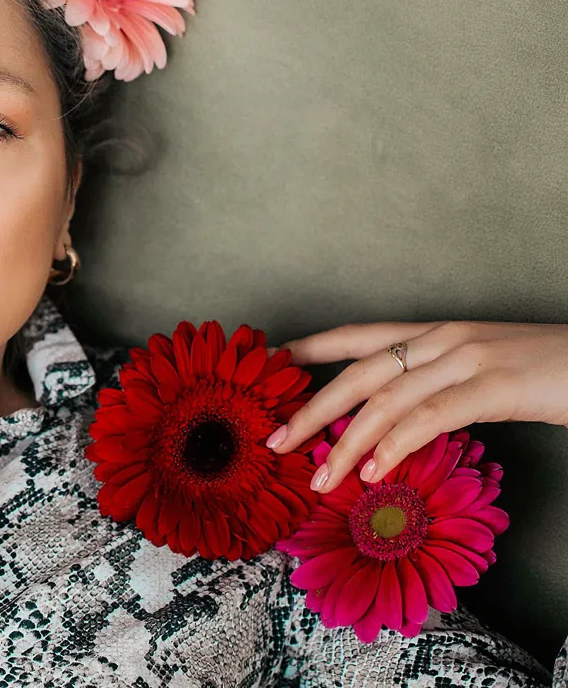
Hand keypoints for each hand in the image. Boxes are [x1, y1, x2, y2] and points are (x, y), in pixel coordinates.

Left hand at [264, 320, 567, 493]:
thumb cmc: (552, 373)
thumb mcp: (484, 374)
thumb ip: (439, 391)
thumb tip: (393, 430)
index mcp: (438, 334)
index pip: (359, 336)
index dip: (312, 348)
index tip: (272, 363)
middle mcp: (444, 339)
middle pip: (358, 372)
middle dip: (311, 409)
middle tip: (276, 441)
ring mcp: (468, 359)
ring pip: (385, 400)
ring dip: (346, 443)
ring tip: (320, 478)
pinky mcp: (494, 386)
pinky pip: (429, 418)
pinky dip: (394, 445)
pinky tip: (373, 472)